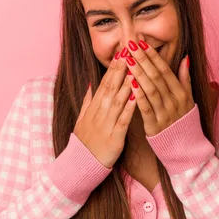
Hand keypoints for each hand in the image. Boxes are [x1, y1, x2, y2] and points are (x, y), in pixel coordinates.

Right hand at [73, 51, 136, 167]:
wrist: (81, 165)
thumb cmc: (85, 142)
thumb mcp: (82, 119)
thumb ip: (87, 101)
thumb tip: (91, 83)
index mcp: (93, 108)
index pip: (104, 84)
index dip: (113, 68)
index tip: (121, 53)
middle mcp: (99, 114)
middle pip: (111, 88)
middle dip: (121, 70)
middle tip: (130, 53)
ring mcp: (106, 125)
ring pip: (117, 102)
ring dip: (127, 85)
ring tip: (135, 70)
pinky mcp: (113, 138)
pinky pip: (123, 121)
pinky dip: (129, 109)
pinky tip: (137, 98)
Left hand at [124, 39, 194, 136]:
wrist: (185, 147)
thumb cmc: (183, 120)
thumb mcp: (189, 98)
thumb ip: (185, 78)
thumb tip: (185, 58)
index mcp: (181, 93)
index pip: (165, 70)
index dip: (153, 55)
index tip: (141, 41)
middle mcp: (174, 101)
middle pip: (156, 76)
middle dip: (143, 59)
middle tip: (131, 44)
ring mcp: (164, 113)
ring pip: (151, 89)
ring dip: (139, 73)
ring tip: (127, 60)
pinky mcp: (154, 125)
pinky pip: (146, 108)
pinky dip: (138, 95)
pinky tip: (130, 84)